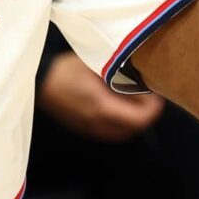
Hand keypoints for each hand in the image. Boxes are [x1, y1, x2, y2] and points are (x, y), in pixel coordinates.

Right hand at [37, 53, 164, 141]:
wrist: (40, 81)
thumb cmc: (67, 69)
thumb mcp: (96, 65)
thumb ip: (118, 74)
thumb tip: (139, 78)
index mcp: (102, 108)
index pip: (138, 120)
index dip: (153, 110)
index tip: (158, 95)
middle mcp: (97, 123)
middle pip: (132, 129)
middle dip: (146, 115)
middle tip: (150, 95)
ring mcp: (89, 128)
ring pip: (121, 133)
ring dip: (134, 120)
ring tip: (137, 100)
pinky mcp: (83, 127)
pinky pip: (109, 131)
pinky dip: (121, 122)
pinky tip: (120, 105)